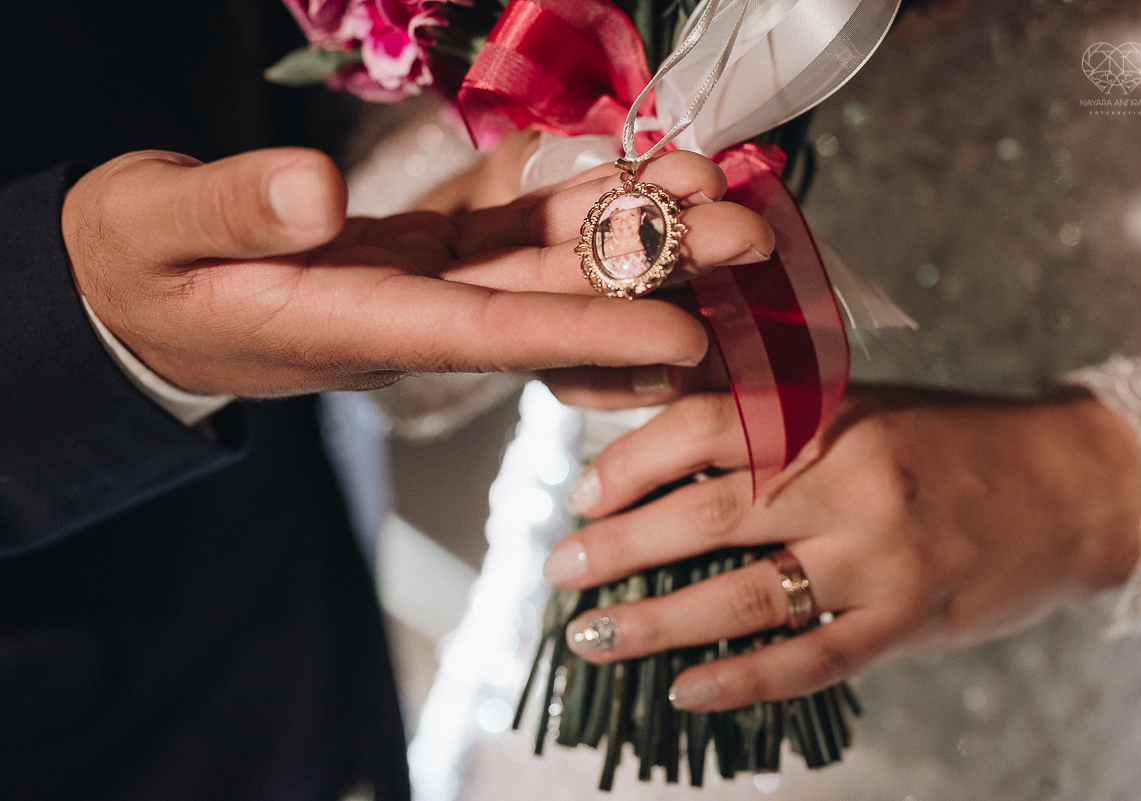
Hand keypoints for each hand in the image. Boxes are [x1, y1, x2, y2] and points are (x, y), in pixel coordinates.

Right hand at [63, 147, 772, 395]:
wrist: (139, 287)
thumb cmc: (136, 266)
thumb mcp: (155, 232)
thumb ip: (231, 213)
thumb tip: (312, 192)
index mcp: (350, 327)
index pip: (485, 336)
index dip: (586, 334)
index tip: (682, 333)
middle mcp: (409, 319)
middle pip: (548, 304)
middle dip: (650, 276)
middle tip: (747, 240)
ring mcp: (423, 288)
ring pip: (544, 265)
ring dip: (631, 234)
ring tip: (714, 196)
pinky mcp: (423, 255)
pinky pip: (511, 233)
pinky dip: (572, 206)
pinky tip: (635, 178)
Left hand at [543, 387, 1140, 710]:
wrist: (1068, 483)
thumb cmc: (947, 436)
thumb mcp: (859, 402)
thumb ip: (771, 418)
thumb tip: (659, 440)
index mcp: (829, 414)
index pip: (702, 429)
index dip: (629, 463)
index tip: (584, 496)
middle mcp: (848, 482)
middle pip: (706, 516)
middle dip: (619, 547)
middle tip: (560, 569)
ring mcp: (880, 559)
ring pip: (743, 596)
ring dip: (655, 621)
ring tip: (593, 636)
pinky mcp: (909, 621)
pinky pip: (811, 659)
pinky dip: (742, 681)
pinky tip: (685, 691)